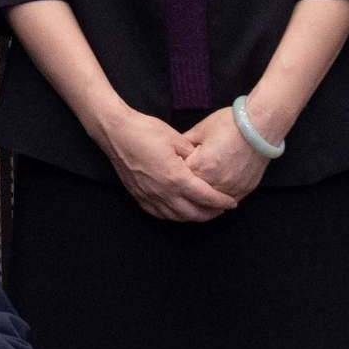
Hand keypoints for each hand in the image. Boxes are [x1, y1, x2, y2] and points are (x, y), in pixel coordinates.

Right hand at [96, 107, 239, 222]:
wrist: (116, 132)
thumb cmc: (145, 130)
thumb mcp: (176, 138)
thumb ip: (193, 155)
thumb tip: (204, 164)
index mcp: (176, 178)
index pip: (205, 197)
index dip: (221, 202)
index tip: (232, 203)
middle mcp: (164, 192)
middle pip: (193, 214)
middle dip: (210, 214)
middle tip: (221, 209)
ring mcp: (149, 196)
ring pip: (176, 217)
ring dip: (192, 217)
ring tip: (203, 211)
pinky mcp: (138, 196)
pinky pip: (159, 214)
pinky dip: (173, 216)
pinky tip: (178, 211)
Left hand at [175, 109, 270, 206]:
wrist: (260, 126)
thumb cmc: (230, 124)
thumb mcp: (200, 130)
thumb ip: (184, 144)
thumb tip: (173, 152)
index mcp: (201, 166)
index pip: (180, 178)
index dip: (175, 174)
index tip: (173, 171)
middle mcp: (215, 181)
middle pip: (194, 195)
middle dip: (188, 189)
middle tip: (182, 185)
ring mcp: (231, 188)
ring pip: (211, 204)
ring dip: (202, 200)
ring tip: (195, 196)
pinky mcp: (244, 190)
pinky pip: (227, 202)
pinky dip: (219, 201)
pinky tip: (213, 198)